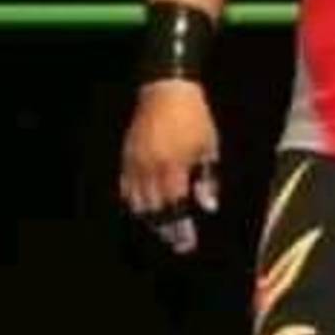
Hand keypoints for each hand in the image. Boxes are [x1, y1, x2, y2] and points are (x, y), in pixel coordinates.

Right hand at [120, 81, 220, 254]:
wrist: (167, 90)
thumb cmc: (194, 118)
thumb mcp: (208, 146)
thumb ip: (208, 179)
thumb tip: (209, 206)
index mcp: (174, 167)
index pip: (175, 208)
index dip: (181, 229)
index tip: (186, 244)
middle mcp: (151, 168)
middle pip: (155, 210)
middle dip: (166, 230)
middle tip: (176, 242)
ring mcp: (136, 162)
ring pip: (138, 202)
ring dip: (151, 219)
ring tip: (163, 229)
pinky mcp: (127, 156)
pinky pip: (126, 187)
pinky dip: (135, 202)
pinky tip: (144, 209)